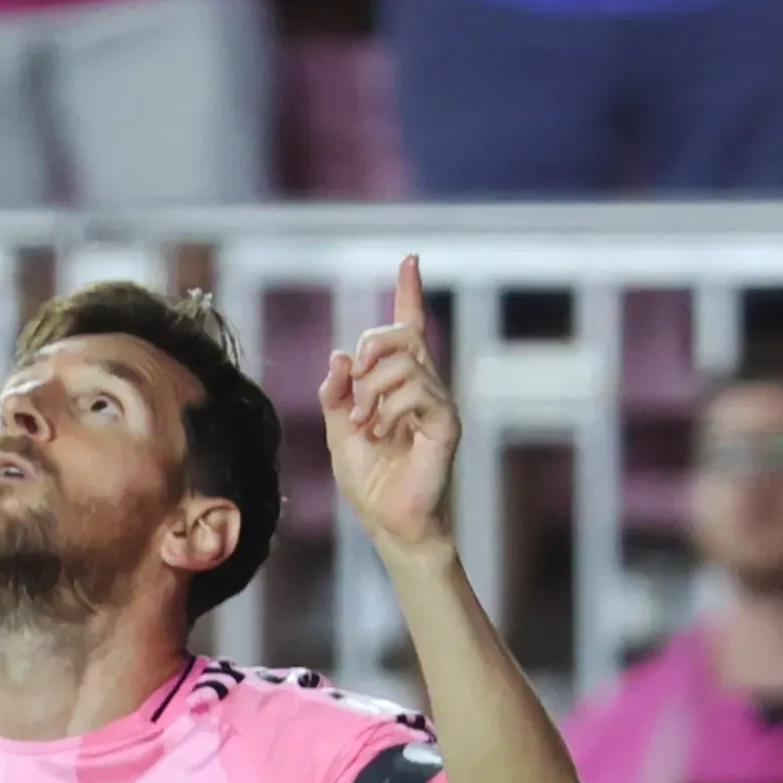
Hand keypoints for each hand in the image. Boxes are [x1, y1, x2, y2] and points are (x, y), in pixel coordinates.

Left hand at [321, 257, 459, 558]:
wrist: (389, 523)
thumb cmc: (369, 481)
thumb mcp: (337, 430)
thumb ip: (336, 393)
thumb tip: (341, 355)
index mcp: (399, 385)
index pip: (409, 328)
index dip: (409, 292)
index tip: (410, 259)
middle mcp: (425, 386)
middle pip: (402, 334)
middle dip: (372, 345)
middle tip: (352, 375)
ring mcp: (439, 403)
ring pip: (405, 363)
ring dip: (371, 390)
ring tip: (363, 424)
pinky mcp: (447, 423)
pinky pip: (416, 391)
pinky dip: (388, 409)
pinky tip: (380, 433)